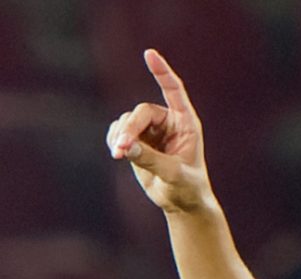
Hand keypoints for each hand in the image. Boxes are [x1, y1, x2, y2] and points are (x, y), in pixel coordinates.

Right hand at [105, 49, 210, 213]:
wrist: (181, 202)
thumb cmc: (187, 187)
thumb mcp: (172, 174)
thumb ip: (150, 159)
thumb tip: (125, 147)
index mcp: (185, 122)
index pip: (173, 90)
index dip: (161, 72)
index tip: (148, 54)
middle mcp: (167, 122)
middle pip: (141, 113)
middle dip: (129, 130)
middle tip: (120, 150)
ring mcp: (151, 130)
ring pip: (127, 121)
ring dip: (120, 136)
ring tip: (118, 155)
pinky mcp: (136, 141)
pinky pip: (118, 132)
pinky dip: (114, 139)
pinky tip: (116, 151)